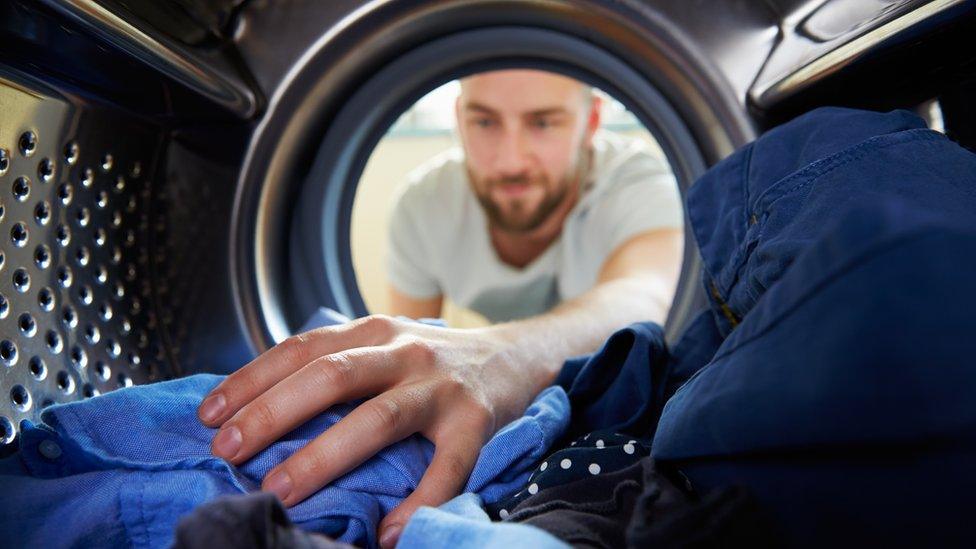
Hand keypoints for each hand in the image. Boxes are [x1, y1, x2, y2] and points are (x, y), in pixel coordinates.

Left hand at [196, 315, 540, 547]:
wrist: (515, 355)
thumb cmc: (432, 361)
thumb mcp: (382, 345)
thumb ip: (334, 364)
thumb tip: (255, 409)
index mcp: (373, 331)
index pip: (301, 348)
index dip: (251, 379)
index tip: (209, 416)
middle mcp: (404, 350)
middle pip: (330, 377)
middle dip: (273, 414)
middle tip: (228, 453)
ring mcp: (441, 386)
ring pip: (378, 419)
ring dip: (325, 455)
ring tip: (282, 490)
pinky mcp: (475, 421)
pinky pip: (446, 468)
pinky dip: (418, 502)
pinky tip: (389, 533)